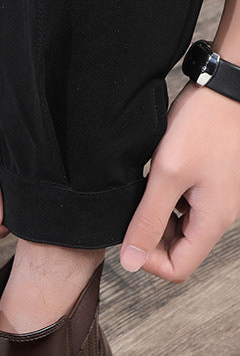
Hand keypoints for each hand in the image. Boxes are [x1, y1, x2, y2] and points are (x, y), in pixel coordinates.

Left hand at [120, 82, 239, 281]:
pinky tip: (156, 180)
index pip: (177, 269)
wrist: (226, 86)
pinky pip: (184, 208)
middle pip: (178, 252)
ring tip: (145, 191)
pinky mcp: (211, 185)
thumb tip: (131, 261)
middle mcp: (219, 215)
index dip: (148, 261)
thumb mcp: (166, 176)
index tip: (130, 236)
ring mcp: (217, 200)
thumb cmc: (204, 123)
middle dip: (150, 239)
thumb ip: (147, 221)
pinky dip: (165, 202)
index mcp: (213, 220)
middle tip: (133, 211)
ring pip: (179, 230)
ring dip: (156, 219)